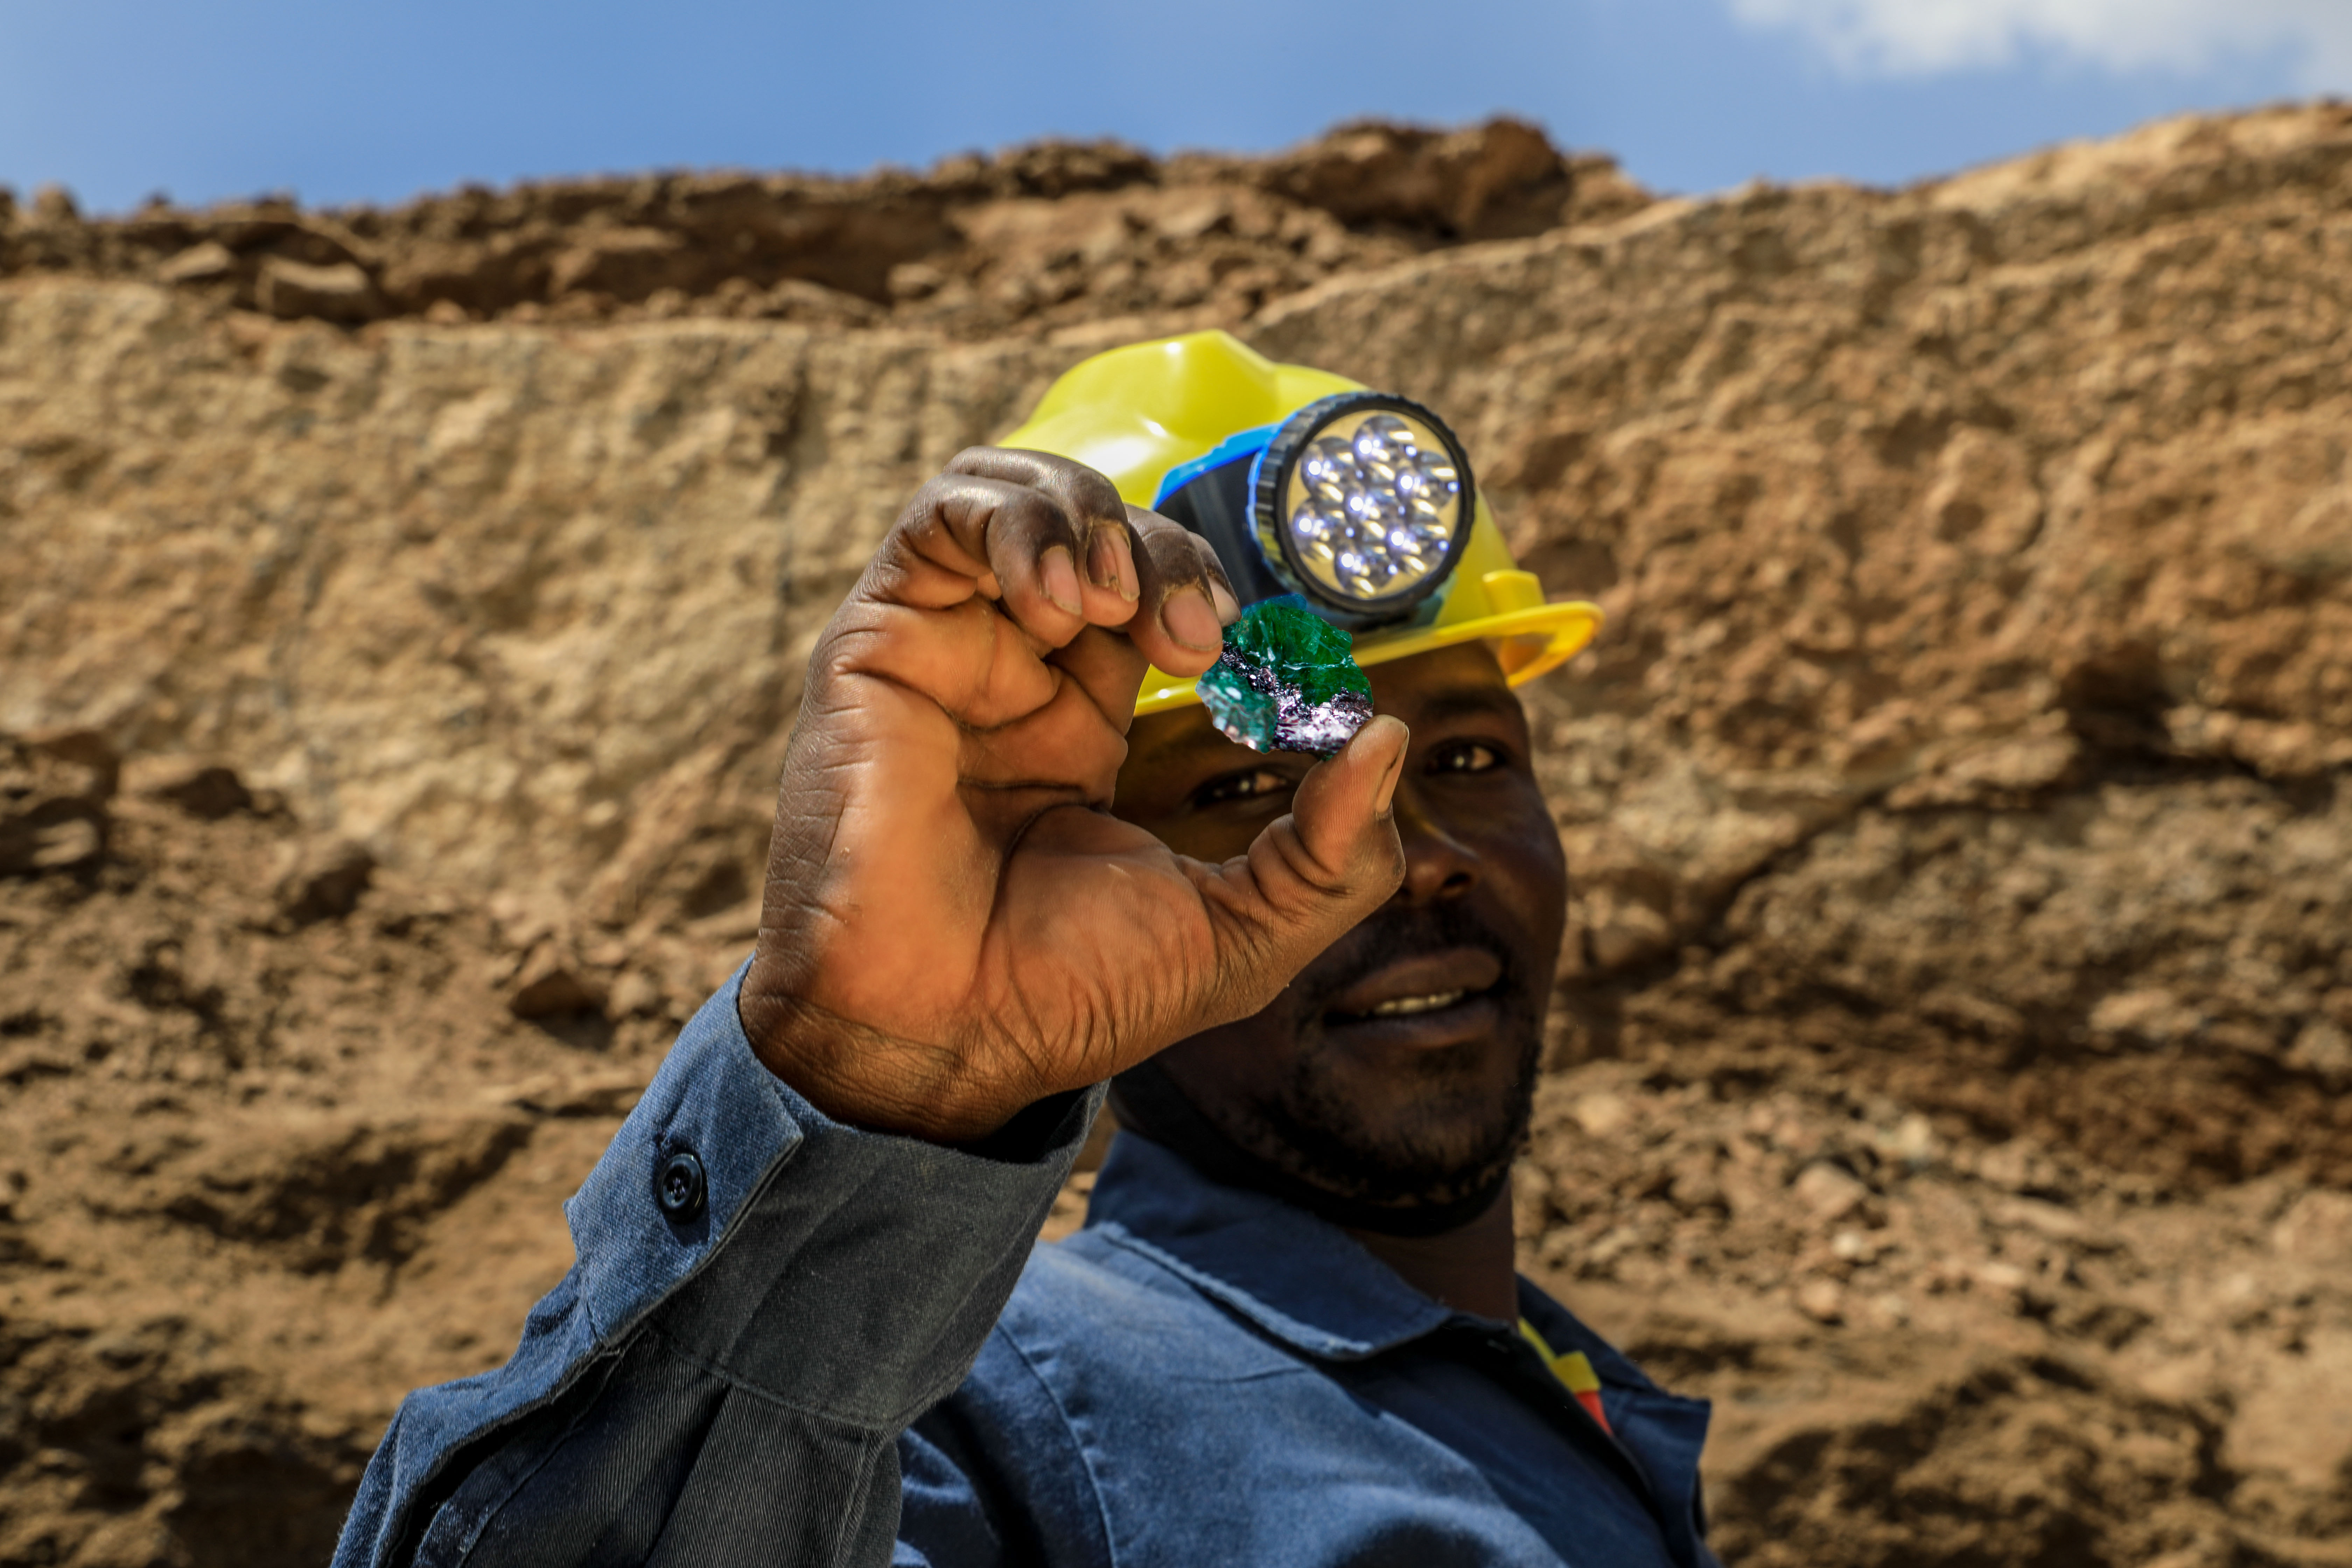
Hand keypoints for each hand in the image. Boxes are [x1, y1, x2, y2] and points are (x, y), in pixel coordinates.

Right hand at [739, 448, 1408, 1140]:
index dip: (1209, 592)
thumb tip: (1391, 734)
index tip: (1242, 655)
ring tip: (1115, 596)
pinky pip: (939, 516)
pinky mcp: (883, 639)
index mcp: (1083, 726)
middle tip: (1195, 635)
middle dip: (1165, 550)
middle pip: (1102, 532)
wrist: (941, 1034)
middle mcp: (1013, 674)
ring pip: (1019, 494)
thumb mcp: (1244, 934)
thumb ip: (1334, 851)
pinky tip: (1057, 594)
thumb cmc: (1069, 996)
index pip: (1155, 598)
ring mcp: (947, 650)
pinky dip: (1012, 520)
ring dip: (1089, 516)